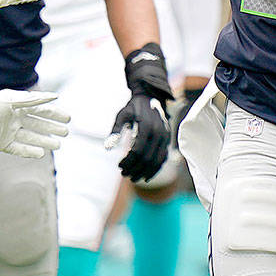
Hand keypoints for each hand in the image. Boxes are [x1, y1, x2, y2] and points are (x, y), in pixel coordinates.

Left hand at [0, 90, 69, 157]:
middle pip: (38, 124)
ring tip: (57, 145)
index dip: (55, 114)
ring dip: (44, 141)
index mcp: (18, 106)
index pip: (41, 110)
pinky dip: (29, 152)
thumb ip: (34, 99)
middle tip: (66, 132)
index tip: (68, 118)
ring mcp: (9, 132)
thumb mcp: (14, 100)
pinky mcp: (1, 143)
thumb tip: (55, 97)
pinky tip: (40, 154)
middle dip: (52, 128)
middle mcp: (15, 119)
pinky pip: (18, 149)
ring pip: (31, 137)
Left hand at [107, 43, 171, 181]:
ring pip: (157, 161)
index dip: (128, 161)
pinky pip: (163, 158)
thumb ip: (116, 130)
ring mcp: (165, 137)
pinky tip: (146, 176)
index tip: (119, 166)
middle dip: (135, 169)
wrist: (151, 97)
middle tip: (124, 174)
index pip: (137, 151)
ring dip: (145, 172)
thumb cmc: (134, 107)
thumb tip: (108, 147)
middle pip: (147, 158)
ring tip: (134, 178)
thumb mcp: (122, 115)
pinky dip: (155, 169)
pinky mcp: (167, 140)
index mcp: (147, 127)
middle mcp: (158, 133)